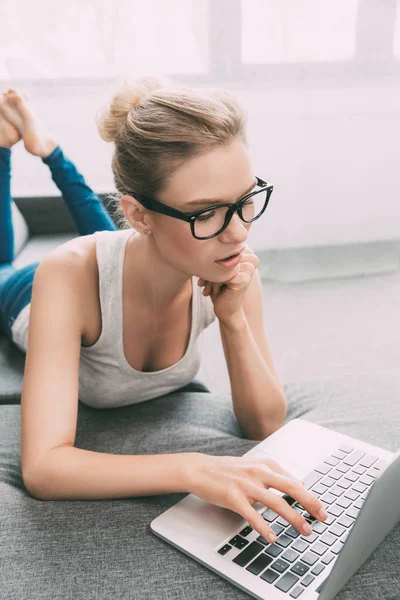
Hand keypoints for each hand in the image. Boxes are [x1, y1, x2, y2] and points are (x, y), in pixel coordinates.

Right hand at [187, 453, 327, 542]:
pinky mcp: (233, 497)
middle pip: (291, 488)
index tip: (321, 508)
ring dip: (294, 518)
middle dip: (310, 503)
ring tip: (305, 530)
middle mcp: (258, 472)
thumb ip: (275, 476)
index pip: (294, 481)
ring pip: (276, 502)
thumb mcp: (254, 467)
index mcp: (266, 464)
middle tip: (323, 517)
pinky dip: (264, 527)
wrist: (200, 469)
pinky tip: (273, 537)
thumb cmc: (228, 470)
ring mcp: (246, 484)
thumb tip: (299, 487)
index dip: (310, 496)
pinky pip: (252, 515)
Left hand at [197, 246, 258, 323]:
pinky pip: (221, 275)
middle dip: (209, 270)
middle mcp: (251, 259)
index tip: (203, 273)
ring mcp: (248, 269)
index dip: (212, 260)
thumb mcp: (219, 269)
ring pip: (220, 266)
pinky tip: (211, 293)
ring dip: (210, 278)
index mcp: (248, 253)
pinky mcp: (243, 279)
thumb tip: (203, 242)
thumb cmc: (221, 288)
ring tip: (205, 288)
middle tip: (201, 283)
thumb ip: (219, 255)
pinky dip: (213, 284)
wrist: (227, 311)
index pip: (223, 248)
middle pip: (221, 256)